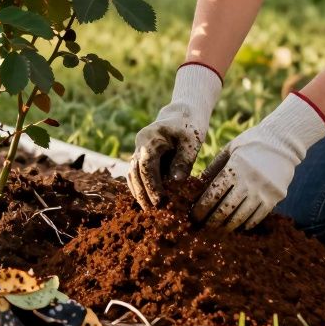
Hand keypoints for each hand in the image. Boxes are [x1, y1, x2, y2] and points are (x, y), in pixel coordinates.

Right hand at [127, 63, 222, 208]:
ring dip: (139, 192)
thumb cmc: (190, 126)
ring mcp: (139, 150)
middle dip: (142, 193)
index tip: (160, 202)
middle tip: (153, 211)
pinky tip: (150, 201)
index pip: (146, 166)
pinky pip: (137, 174)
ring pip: (132, 174)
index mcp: (149, 138)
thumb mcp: (192, 141)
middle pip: (134, 173)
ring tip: (150, 210)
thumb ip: (184, 160)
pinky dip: (141, 188)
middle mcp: (139, 144)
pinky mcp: (143, 157)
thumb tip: (176, 181)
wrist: (183, 114)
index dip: (152, 186)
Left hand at [192, 92, 324, 230]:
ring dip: (228, 226)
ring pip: (241, 216)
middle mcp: (249, 181)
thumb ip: (215, 166)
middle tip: (204, 227)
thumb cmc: (252, 143)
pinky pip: (258, 216)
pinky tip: (239, 226)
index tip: (194, 216)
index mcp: (235, 168)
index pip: (214, 193)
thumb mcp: (230, 148)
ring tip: (218, 230)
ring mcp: (263, 191)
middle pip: (226, 209)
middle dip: (212, 221)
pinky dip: (247, 223)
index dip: (202, 208)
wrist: (284, 142)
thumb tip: (198, 185)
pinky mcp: (275, 197)